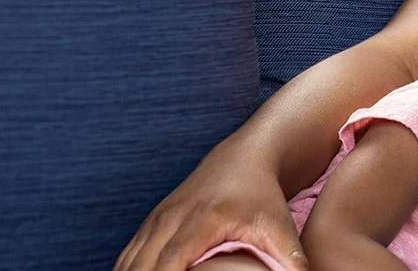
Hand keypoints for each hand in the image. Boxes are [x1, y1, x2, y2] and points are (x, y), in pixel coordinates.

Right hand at [114, 146, 306, 270]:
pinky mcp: (151, 221)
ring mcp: (157, 219)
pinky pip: (127, 255)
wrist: (245, 157)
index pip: (168, 264)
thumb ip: (289, 257)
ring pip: (128, 261)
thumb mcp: (279, 224)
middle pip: (141, 266)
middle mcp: (171, 219)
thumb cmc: (263, 194)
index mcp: (201, 221)